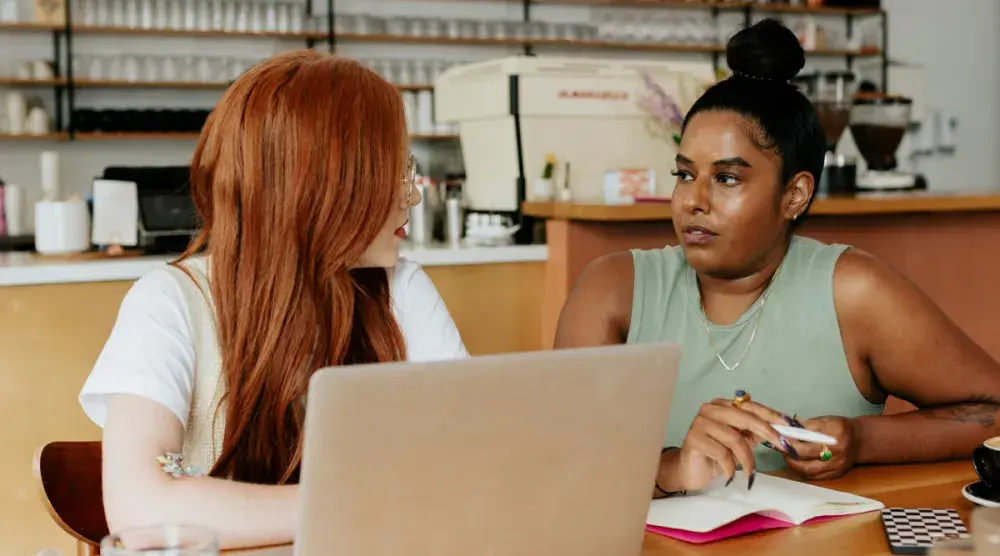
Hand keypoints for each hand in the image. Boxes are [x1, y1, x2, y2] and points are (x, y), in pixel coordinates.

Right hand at [669, 398, 788, 491]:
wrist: (690, 471)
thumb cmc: (716, 455)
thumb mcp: (740, 442)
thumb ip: (755, 433)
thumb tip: (783, 430)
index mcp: (722, 406)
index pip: (750, 406)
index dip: (771, 415)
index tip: (790, 426)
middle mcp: (710, 409)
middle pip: (744, 417)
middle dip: (767, 432)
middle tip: (783, 446)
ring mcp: (699, 423)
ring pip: (734, 438)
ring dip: (747, 459)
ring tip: (749, 471)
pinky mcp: (693, 439)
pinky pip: (722, 453)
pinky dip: (730, 467)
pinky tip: (729, 475)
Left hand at [783, 416, 860, 479]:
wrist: (861, 441)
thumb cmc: (840, 427)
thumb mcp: (827, 420)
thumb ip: (808, 425)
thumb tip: (786, 427)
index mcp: (836, 429)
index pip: (808, 432)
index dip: (791, 434)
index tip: (779, 433)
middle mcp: (838, 448)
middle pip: (806, 451)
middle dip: (789, 449)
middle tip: (779, 446)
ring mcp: (837, 463)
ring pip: (809, 468)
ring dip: (793, 463)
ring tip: (785, 456)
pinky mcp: (836, 473)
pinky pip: (814, 476)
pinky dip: (802, 471)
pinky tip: (795, 464)